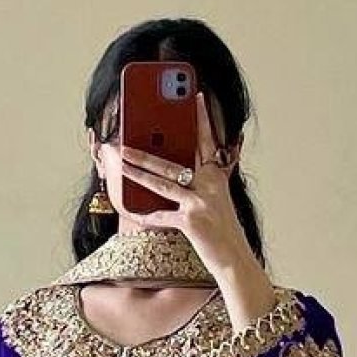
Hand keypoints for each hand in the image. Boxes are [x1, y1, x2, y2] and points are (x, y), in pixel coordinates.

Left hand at [117, 91, 250, 275]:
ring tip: (122, 161)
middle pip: (173, 161)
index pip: (207, 142)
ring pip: (162, 182)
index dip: (201, 118)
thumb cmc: (224, 234)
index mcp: (216, 177)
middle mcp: (209, 185)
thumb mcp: (218, 203)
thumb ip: (203, 184)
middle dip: (147, 150)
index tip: (196, 96)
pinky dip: (146, 215)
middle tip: (127, 138)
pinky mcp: (190, 221)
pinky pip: (162, 215)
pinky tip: (132, 210)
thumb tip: (178, 174)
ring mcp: (200, 202)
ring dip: (138, 171)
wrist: (235, 261)